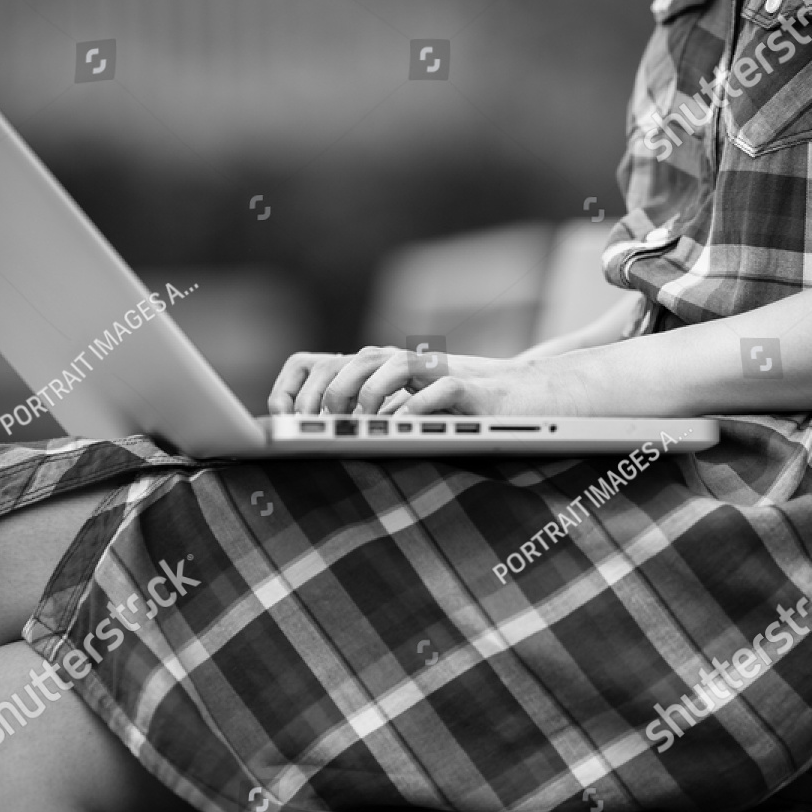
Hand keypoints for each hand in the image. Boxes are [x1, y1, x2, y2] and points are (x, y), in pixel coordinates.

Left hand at [268, 346, 591, 415]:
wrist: (525, 403)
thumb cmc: (460, 416)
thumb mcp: (402, 415)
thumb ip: (366, 420)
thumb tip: (314, 448)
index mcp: (376, 369)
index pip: (317, 363)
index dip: (294, 388)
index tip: (287, 422)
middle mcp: (400, 363)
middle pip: (346, 363)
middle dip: (325, 398)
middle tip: (321, 431)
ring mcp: (434, 371)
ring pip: (387, 366)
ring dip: (365, 396)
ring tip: (358, 426)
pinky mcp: (467, 386)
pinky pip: (435, 389)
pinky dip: (414, 408)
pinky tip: (402, 429)